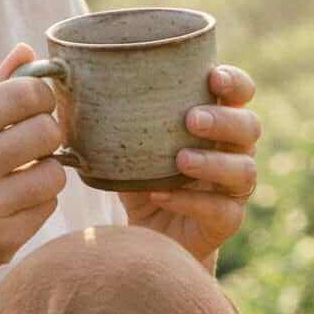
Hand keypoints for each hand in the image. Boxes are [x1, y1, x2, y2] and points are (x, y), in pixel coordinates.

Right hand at [0, 45, 68, 313]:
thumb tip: (27, 52)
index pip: (20, 93)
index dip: (41, 96)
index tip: (36, 107)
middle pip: (46, 130)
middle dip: (47, 135)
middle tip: (32, 145)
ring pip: (54, 172)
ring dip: (46, 173)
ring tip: (20, 178)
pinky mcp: (0, 242)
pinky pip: (48, 207)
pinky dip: (37, 204)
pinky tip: (10, 208)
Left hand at [121, 63, 260, 267]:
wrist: (145, 236)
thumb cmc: (140, 179)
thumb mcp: (127, 145)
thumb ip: (112, 117)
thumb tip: (64, 83)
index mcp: (216, 123)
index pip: (240, 93)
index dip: (235, 82)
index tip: (213, 77)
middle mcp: (233, 151)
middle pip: (250, 127)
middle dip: (224, 120)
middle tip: (191, 120)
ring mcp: (233, 188)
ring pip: (244, 170)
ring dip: (213, 162)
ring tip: (180, 160)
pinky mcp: (227, 221)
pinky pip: (222, 210)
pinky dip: (191, 202)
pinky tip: (162, 196)